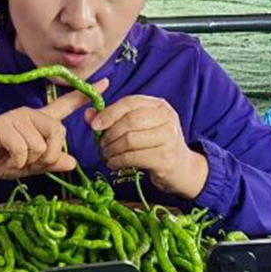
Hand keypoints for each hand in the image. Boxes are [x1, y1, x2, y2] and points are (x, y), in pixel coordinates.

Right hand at [0, 81, 109, 179]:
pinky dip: (17, 162)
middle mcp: (29, 114)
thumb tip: (72, 162)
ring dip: (28, 160)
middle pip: (59, 133)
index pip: (65, 106)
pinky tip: (6, 159)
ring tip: (13, 159)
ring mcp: (15, 118)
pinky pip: (23, 149)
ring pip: (41, 145)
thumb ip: (50, 163)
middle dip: (48, 155)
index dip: (85, 97)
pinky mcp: (2, 125)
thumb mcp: (29, 165)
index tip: (108, 83)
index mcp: (38, 122)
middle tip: (29, 162)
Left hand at [87, 95, 207, 199]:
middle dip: (110, 134)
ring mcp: (169, 138)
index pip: (130, 103)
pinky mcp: (166, 158)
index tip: (94, 125)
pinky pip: (134, 157)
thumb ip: (114, 119)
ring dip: (112, 150)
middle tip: (101, 145)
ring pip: (130, 140)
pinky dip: (118, 161)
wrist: (182, 168)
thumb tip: (88, 114)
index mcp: (159, 105)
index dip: (109, 113)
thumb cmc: (156, 144)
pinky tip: (113, 164)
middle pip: (129, 121)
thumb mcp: (138, 127)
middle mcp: (167, 118)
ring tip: (106, 155)